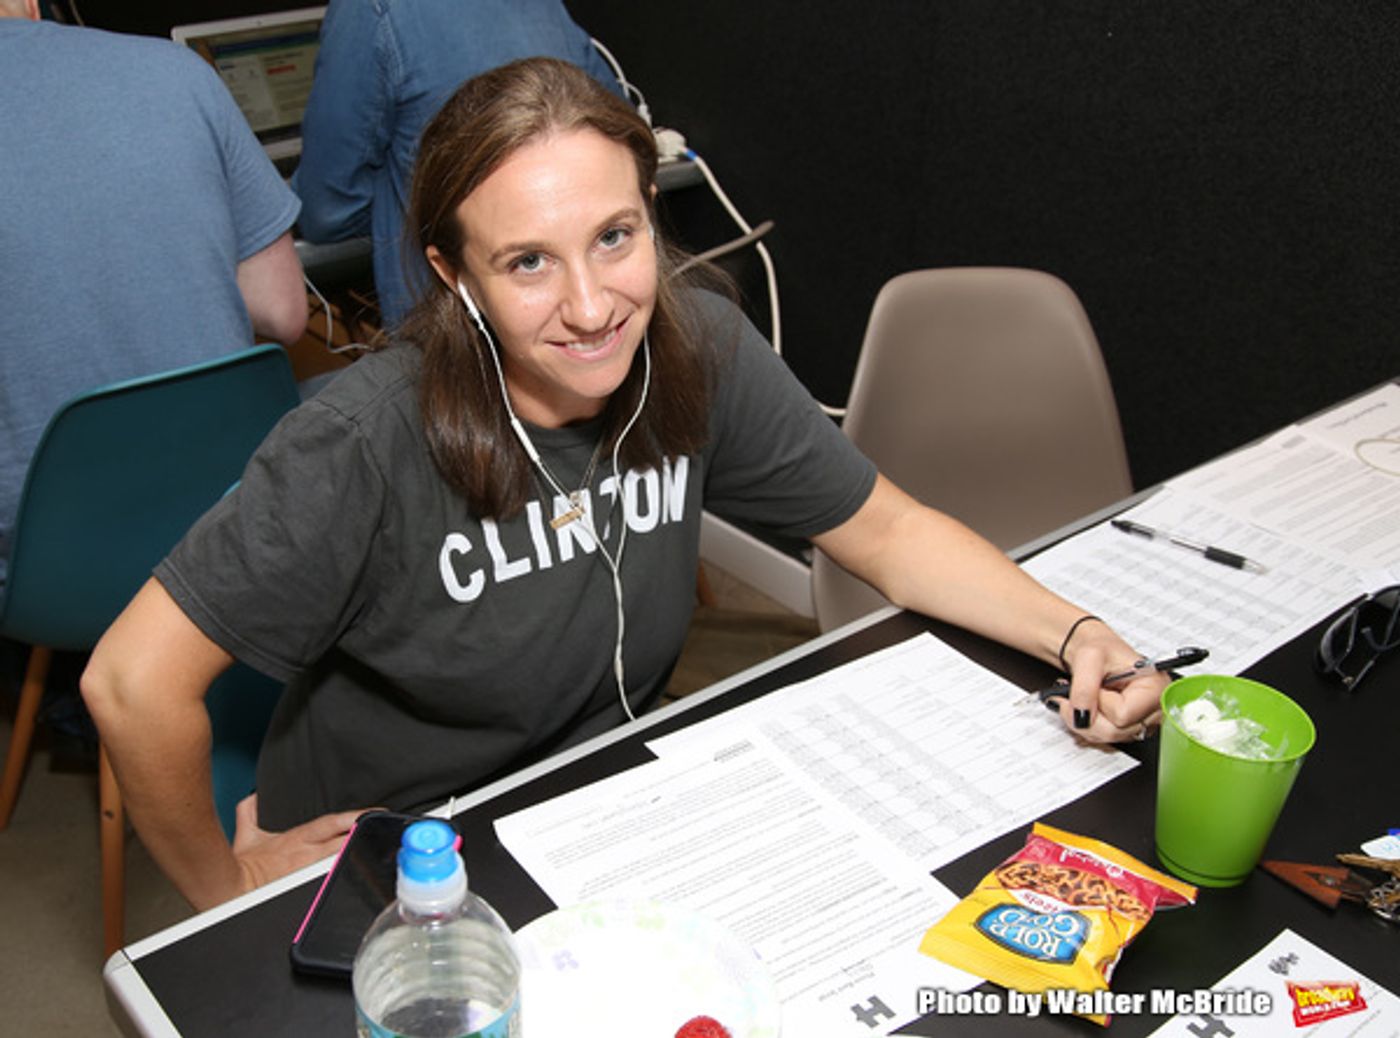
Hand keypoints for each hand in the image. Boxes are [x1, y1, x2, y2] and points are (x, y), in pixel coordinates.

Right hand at [229, 793, 369, 897]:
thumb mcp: (247, 834)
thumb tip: (254, 796)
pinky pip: (335, 881)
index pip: (333, 822)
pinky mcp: (311, 891)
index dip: (356, 816)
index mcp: (299, 838)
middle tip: (387, 830)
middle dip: (366, 835)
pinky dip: (348, 876)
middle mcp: (309, 854)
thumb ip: (251, 810)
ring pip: (344, 861)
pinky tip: (363, 874)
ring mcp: (312, 872)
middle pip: (347, 841)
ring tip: (383, 850)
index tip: (376, 812)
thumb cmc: (243, 866)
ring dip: (361, 855)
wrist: (233, 891)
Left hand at [1055, 629, 1166, 743]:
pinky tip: (1086, 708)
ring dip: (1084, 721)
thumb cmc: (1101, 649)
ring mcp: (1142, 721)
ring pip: (1107, 738)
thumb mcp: (1089, 657)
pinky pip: (1104, 738)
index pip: (1123, 715)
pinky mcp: (1129, 728)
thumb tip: (1081, 716)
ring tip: (1079, 699)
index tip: (1096, 687)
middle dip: (1088, 715)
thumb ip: (1084, 687)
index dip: (1100, 703)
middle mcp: (1154, 708)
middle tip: (1076, 695)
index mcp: (1155, 687)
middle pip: (1115, 731)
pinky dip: (1087, 725)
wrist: (1097, 653)